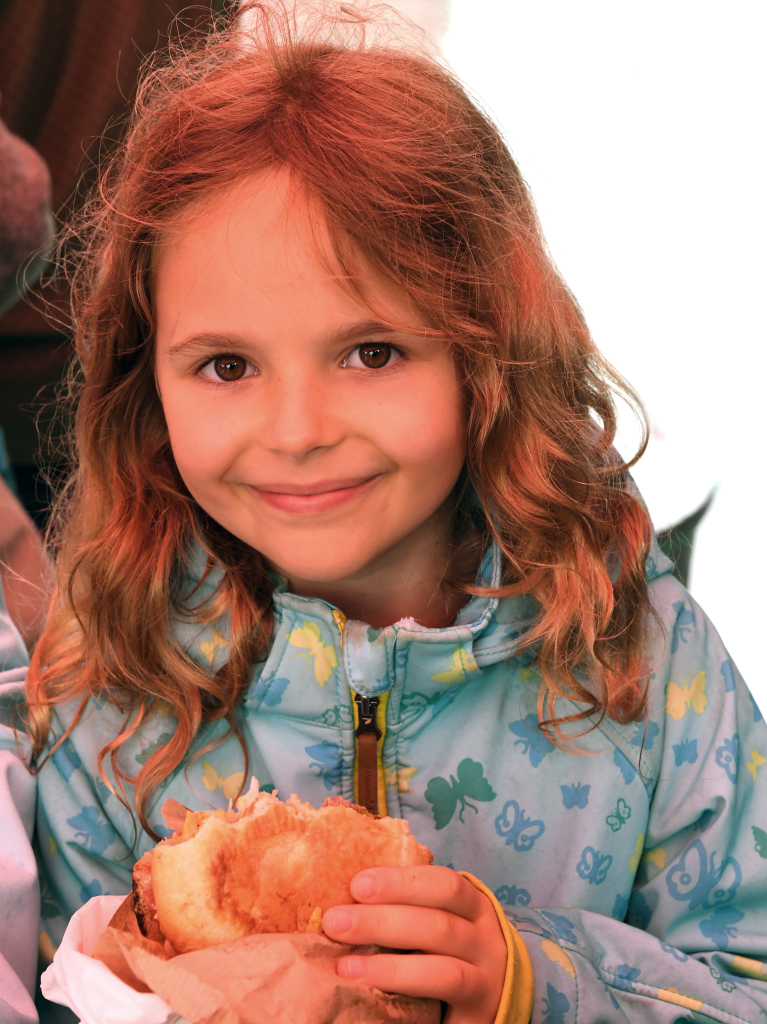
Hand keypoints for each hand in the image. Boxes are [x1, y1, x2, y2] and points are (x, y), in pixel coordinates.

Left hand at [322, 866, 506, 1023]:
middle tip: (336, 922)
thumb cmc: (452, 951)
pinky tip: (373, 993)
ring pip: (444, 970)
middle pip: (439, 926)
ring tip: (345, 967)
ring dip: (390, 967)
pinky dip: (407, 993)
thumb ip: (409, 909)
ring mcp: (486, 980)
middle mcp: (486, 940)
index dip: (401, 882)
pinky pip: (445, 1002)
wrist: (494, 999)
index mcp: (474, 906)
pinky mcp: (478, 1014)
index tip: (357, 884)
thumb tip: (348, 898)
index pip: (444, 884)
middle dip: (383, 921)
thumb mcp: (441, 922)